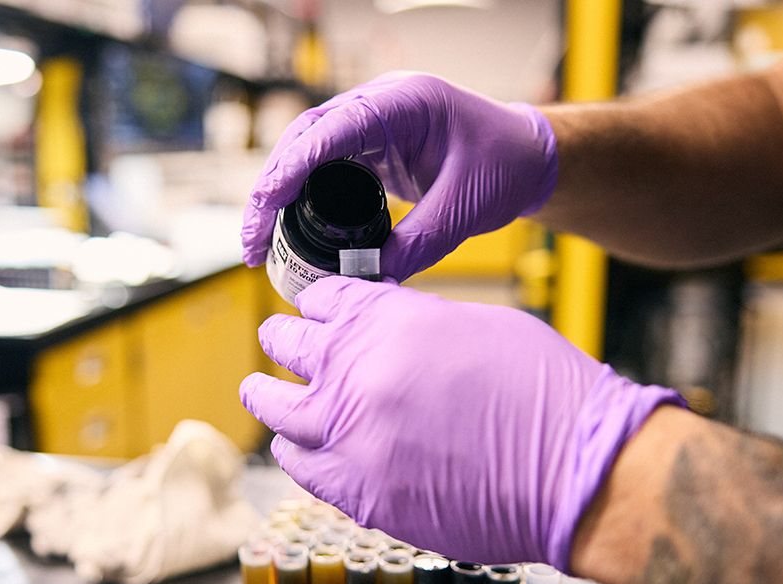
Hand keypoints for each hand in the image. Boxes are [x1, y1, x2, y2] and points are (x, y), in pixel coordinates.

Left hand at [239, 277, 679, 566]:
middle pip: (289, 345)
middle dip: (284, 341)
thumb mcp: (477, 325)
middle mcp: (355, 370)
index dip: (316, 304)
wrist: (575, 466)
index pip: (323, 299)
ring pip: (276, 408)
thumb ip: (417, 327)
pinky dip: (294, 452)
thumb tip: (390, 337)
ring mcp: (350, 434)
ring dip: (268, 396)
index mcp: (387, 318)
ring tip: (260, 393)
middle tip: (278, 343)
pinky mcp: (358, 492)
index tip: (311, 311)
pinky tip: (294, 448)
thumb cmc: (545, 393)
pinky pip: (300, 467)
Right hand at [241, 73, 558, 280]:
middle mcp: (379, 105)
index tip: (265, 208)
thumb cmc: (505, 167)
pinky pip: (324, 165)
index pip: (330, 130)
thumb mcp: (465, 210)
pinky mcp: (371, 145)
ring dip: (279, 193)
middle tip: (253, 241)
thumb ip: (418, 244)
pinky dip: (301, 195)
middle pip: (304, 138)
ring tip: (259, 242)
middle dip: (271, 188)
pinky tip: (287, 229)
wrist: (529, 156)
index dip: (290, 168)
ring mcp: (372, 122)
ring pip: (306, 151)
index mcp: (403, 103)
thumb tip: (368, 281)